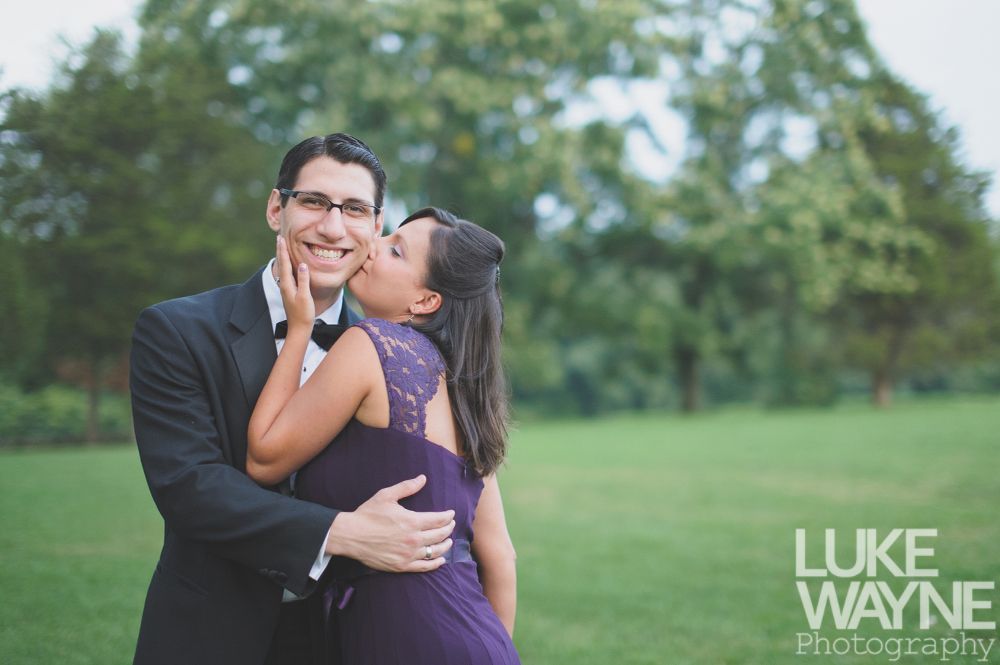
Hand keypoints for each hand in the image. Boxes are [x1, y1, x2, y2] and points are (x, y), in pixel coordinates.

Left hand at [276, 236, 313, 328]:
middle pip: (281, 264)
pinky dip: (287, 265)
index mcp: (287, 284)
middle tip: (279, 237)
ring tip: (282, 246)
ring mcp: (286, 288)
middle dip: (280, 250)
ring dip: (282, 256)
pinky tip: (289, 264)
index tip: (281, 239)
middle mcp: (284, 285)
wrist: (299, 328)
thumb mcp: (305, 296)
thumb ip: (304, 280)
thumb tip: (303, 264)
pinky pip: (287, 273)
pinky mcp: (290, 291)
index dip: (283, 250)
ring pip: (283, 268)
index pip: (284, 263)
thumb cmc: (303, 314)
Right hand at [326, 474, 456, 572]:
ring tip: (449, 541)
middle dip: (448, 529)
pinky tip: (440, 560)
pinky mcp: (401, 566)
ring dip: (445, 546)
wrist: (351, 535)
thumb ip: (407, 487)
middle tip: (451, 524)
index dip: (448, 516)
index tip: (451, 514)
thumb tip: (423, 478)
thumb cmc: (368, 514)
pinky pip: (424, 566)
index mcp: (412, 521)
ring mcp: (408, 554)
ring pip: (435, 552)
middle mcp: (413, 539)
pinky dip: (435, 563)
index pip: (438, 520)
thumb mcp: (387, 495)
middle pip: (439, 535)